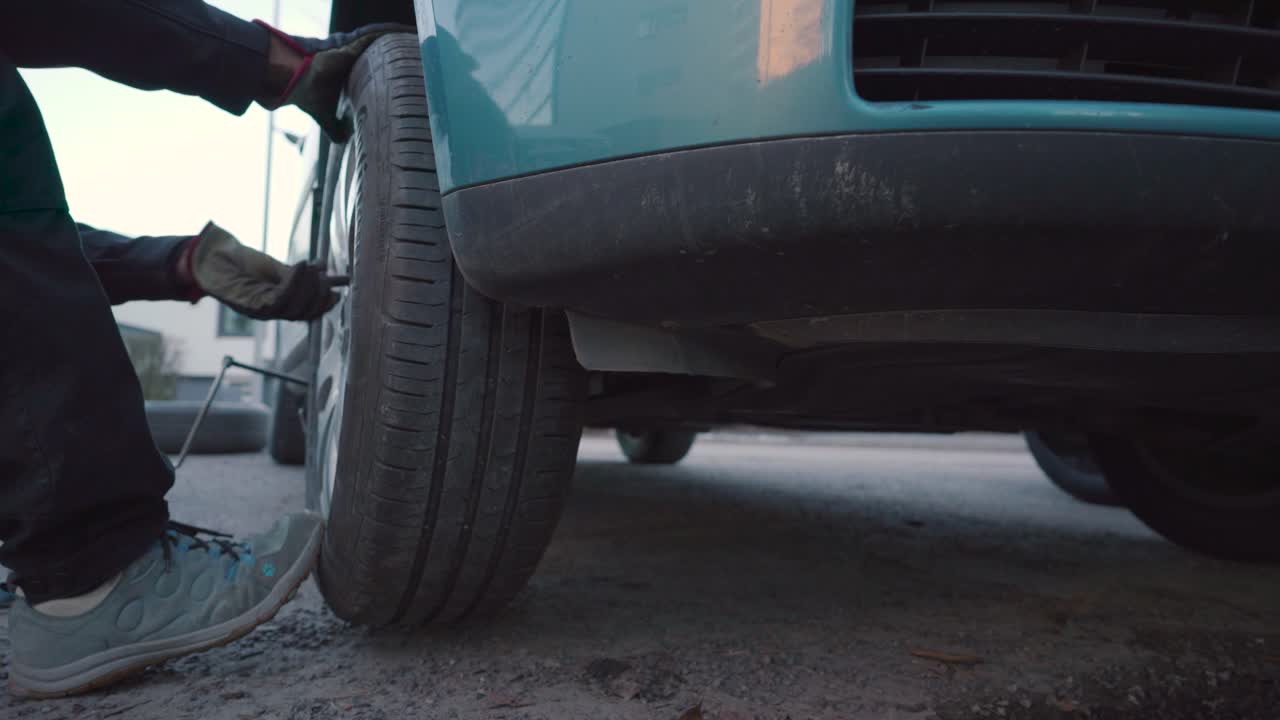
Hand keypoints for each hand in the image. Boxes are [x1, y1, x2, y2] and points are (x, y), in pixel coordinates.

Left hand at [184, 222, 337, 320]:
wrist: (214, 257)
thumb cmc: (242, 263)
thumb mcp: (276, 268)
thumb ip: (299, 273)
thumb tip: (326, 270)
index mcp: (277, 306)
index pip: (306, 313)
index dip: (323, 305)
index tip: (337, 292)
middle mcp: (269, 313)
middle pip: (302, 313)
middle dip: (318, 296)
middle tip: (326, 278)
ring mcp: (259, 311)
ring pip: (292, 307)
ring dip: (308, 288)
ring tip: (314, 269)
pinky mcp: (250, 304)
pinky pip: (279, 297)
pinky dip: (294, 282)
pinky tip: (301, 267)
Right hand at [257, 21, 413, 141]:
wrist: (293, 84)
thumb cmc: (307, 95)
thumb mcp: (326, 117)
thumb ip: (335, 129)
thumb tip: (345, 140)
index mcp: (354, 76)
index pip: (381, 71)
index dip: (397, 72)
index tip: (416, 75)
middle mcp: (356, 63)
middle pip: (386, 54)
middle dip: (405, 52)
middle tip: (426, 53)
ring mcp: (352, 54)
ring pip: (382, 43)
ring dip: (401, 39)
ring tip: (422, 37)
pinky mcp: (349, 50)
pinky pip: (373, 38)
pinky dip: (388, 33)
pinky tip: (405, 31)